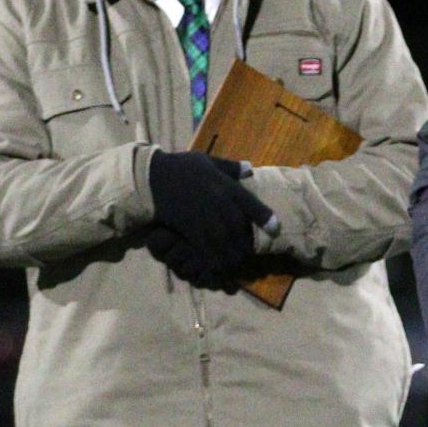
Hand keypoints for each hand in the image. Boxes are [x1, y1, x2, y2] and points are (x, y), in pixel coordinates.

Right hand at [146, 150, 276, 288]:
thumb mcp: (207, 161)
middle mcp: (217, 201)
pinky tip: (218, 266)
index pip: (249, 202)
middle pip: (238, 226)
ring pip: (223, 239)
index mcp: (224, 185)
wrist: (152, 176)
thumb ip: (230, 167)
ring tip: (237, 263)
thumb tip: (250, 169)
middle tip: (250, 253)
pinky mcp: (188, 226)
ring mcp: (202, 215)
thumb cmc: (182, 167)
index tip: (275, 228)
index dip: (264, 216)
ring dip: (232, 253)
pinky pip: (204, 245)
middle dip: (246, 242)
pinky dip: (213, 257)